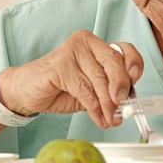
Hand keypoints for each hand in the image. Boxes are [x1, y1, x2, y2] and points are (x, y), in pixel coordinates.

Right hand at [0, 30, 142, 128]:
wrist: (27, 91)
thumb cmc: (61, 87)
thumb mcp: (91, 88)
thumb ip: (109, 89)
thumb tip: (128, 102)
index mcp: (97, 44)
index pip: (123, 48)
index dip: (133, 63)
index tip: (136, 79)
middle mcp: (86, 42)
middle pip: (113, 62)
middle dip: (121, 87)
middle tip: (123, 107)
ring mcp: (71, 51)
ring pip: (99, 79)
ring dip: (108, 104)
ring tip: (111, 119)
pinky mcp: (60, 65)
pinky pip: (84, 89)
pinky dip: (94, 107)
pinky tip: (98, 117)